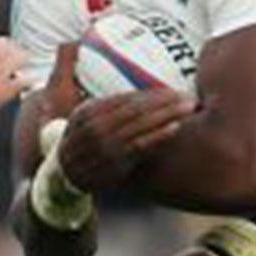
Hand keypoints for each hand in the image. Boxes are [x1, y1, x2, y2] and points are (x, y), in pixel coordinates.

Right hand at [58, 86, 193, 193]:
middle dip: (165, 101)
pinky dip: (159, 135)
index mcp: (89, 112)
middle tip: (187, 96)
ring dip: (168, 114)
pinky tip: (175, 127)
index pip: (126, 98)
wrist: (67, 175)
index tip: (172, 89)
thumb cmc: (81, 140)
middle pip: (137, 108)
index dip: (152, 92)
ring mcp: (106, 146)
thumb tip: (129, 81)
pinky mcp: (115, 164)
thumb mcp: (81, 116)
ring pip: (141, 125)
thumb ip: (105, 104)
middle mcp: (96, 127)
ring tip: (189, 108)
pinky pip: (141, 146)